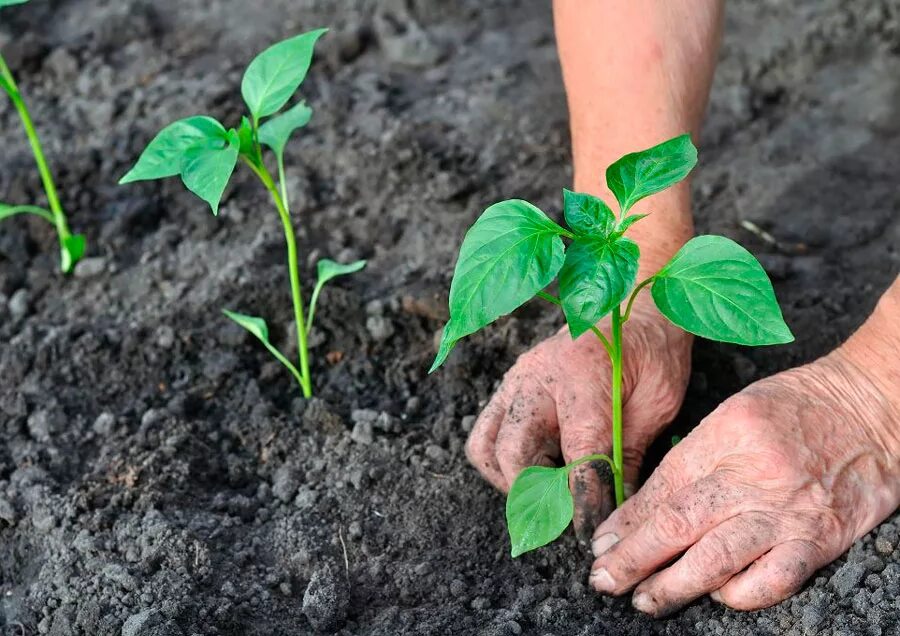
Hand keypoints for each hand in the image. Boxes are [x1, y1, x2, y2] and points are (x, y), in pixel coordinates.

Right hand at [466, 298, 691, 538]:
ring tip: (546, 494)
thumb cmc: (652, 351)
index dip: (583, 500)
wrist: (632, 306)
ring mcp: (516, 381)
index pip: (578, 454)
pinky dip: (502, 462)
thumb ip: (631, 455)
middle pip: (515, 454)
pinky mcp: (508, 387)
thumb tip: (617, 510)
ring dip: (511, 481)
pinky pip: (486, 433)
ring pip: (486, 447)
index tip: (588, 534)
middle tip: (565, 519)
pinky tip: (537, 470)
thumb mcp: (658, 402)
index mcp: (584, 377)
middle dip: (538, 497)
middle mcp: (539, 378)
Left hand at [589, 349, 899, 615]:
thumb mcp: (733, 416)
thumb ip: (691, 461)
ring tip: (644, 600)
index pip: (662, 488)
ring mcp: (786, 510)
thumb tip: (643, 509)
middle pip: (678, 524)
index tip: (602, 545)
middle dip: (634, 558)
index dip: (627, 522)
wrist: (871, 407)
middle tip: (604, 579)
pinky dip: (740, 595)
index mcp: (723, 436)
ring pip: (716, 558)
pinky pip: (772, 580)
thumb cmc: (796, 408)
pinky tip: (718, 595)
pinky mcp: (818, 539)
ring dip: (673, 585)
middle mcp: (751, 475)